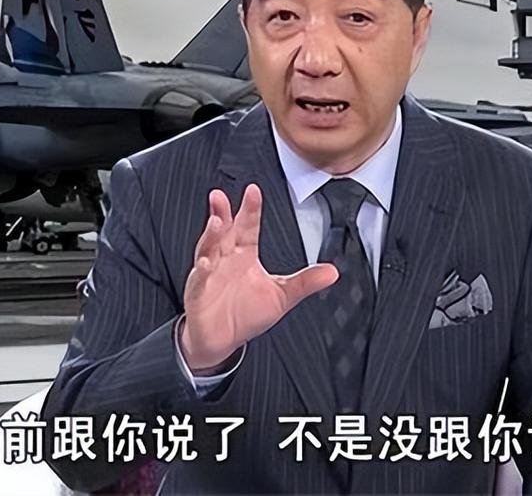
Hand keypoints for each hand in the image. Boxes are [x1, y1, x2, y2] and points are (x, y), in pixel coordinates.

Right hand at [179, 184, 337, 373]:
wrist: (221, 340)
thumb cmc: (245, 313)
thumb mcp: (281, 296)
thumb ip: (305, 282)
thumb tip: (333, 272)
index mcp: (244, 255)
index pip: (247, 228)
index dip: (250, 210)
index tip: (254, 191)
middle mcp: (224, 260)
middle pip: (223, 232)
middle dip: (222, 214)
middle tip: (220, 196)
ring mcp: (208, 275)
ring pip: (207, 250)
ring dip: (210, 236)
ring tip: (217, 223)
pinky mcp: (198, 294)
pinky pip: (199, 281)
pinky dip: (201, 272)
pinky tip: (206, 264)